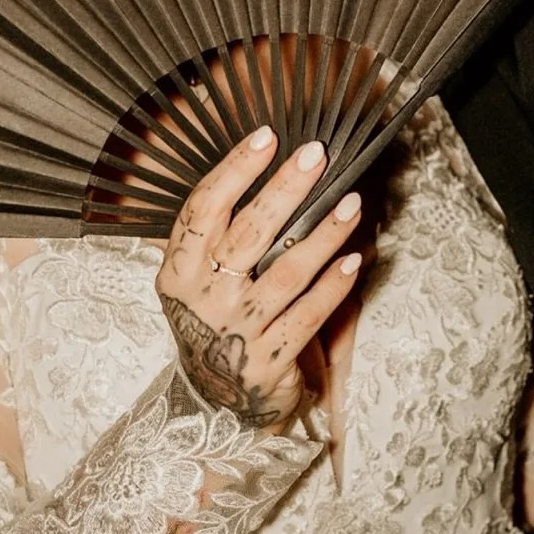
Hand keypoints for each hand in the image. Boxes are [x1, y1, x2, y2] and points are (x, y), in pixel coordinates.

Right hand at [156, 127, 363, 433]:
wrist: (216, 396)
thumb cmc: (215, 315)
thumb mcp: (195, 277)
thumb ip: (216, 230)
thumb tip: (261, 163)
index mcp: (178, 270)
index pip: (203, 208)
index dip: (235, 169)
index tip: (267, 136)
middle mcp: (203, 299)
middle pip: (249, 233)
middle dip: (286, 189)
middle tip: (317, 155)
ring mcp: (235, 332)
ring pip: (287, 272)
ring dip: (325, 235)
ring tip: (352, 204)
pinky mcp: (268, 361)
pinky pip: (309, 315)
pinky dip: (334, 286)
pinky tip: (355, 259)